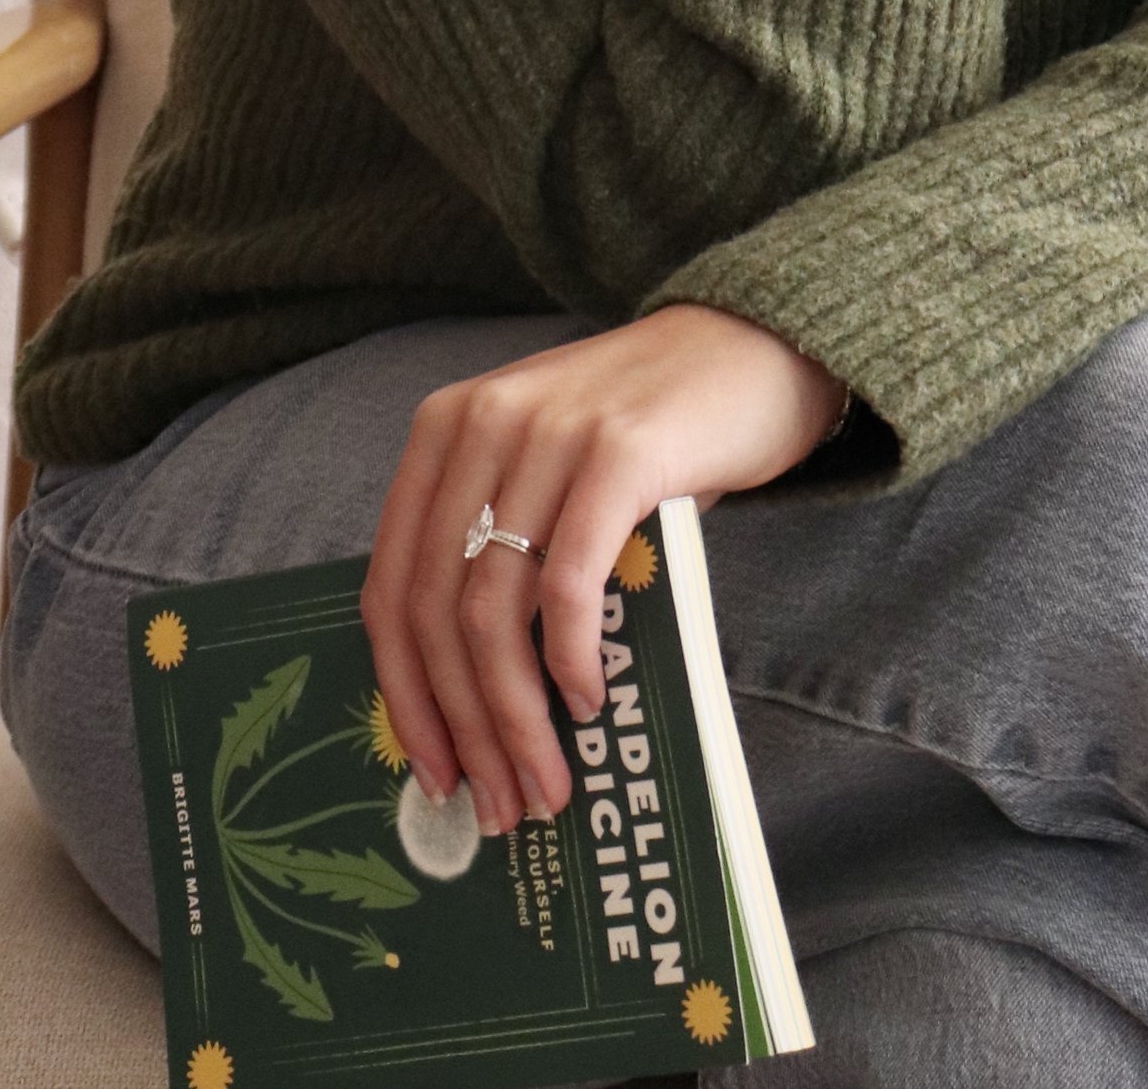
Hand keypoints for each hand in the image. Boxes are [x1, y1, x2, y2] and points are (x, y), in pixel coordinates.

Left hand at [360, 305, 844, 834]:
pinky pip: (570, 581)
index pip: (390, 586)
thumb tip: (478, 706)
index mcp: (446, 430)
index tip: (430, 772)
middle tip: (498, 804)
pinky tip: (589, 702)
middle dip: (462, 725)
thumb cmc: (654, 431)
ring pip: (494, 609)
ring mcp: (550, 432)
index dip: (404, 693)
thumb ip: (507, 549)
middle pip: (436, 609)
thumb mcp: (552, 471)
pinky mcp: (620, 450)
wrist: (757, 344)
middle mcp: (483, 423)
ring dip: (515, 716)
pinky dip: (570, 658)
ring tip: (547, 780)